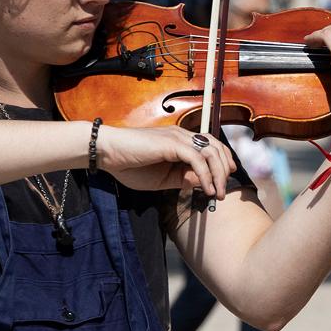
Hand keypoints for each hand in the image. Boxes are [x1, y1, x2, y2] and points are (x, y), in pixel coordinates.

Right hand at [99, 123, 236, 200]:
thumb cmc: (129, 166)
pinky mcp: (171, 143)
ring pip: (211, 152)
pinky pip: (197, 159)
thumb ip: (184, 179)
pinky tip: (207, 189)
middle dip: (224, 171)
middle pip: (216, 148)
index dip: (222, 163)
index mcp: (181, 141)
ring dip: (218, 175)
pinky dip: (205, 175)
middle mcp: (182, 135)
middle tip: (224, 193)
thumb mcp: (163, 179)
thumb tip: (205, 183)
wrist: (106, 153)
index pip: (212, 146)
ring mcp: (178, 137)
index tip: (222, 184)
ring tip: (218, 194)